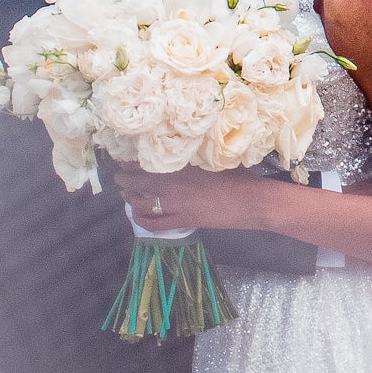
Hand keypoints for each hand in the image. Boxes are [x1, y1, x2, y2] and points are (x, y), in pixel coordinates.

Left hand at [111, 166, 272, 233]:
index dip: (131, 161)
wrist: (252, 202)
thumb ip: (192, 156)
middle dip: (124, 177)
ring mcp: (177, 206)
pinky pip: (154, 224)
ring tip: (125, 191)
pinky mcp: (183, 222)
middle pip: (139, 181)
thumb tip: (179, 149)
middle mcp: (173, 185)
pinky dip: (141, 219)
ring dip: (130, 196)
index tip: (124, 158)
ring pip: (142, 202)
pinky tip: (135, 214)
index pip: (146, 162)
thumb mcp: (213, 159)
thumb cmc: (238, 176)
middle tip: (119, 174)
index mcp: (181, 166)